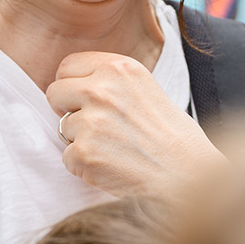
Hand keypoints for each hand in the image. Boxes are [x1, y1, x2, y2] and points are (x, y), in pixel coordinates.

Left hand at [46, 51, 224, 195]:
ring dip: (81, 141)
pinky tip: (113, 167)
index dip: (74, 85)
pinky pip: (67, 157)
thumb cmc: (175, 139)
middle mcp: (102, 89)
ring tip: (115, 149)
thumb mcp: (147, 90)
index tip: (86, 100)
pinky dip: (84, 166)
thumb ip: (113, 83)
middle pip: (55, 92)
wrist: (189, 178)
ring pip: (62, 127)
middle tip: (96, 127)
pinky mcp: (84, 153)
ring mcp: (91, 122)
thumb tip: (78, 85)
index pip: (68, 65)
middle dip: (68, 110)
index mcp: (120, 68)